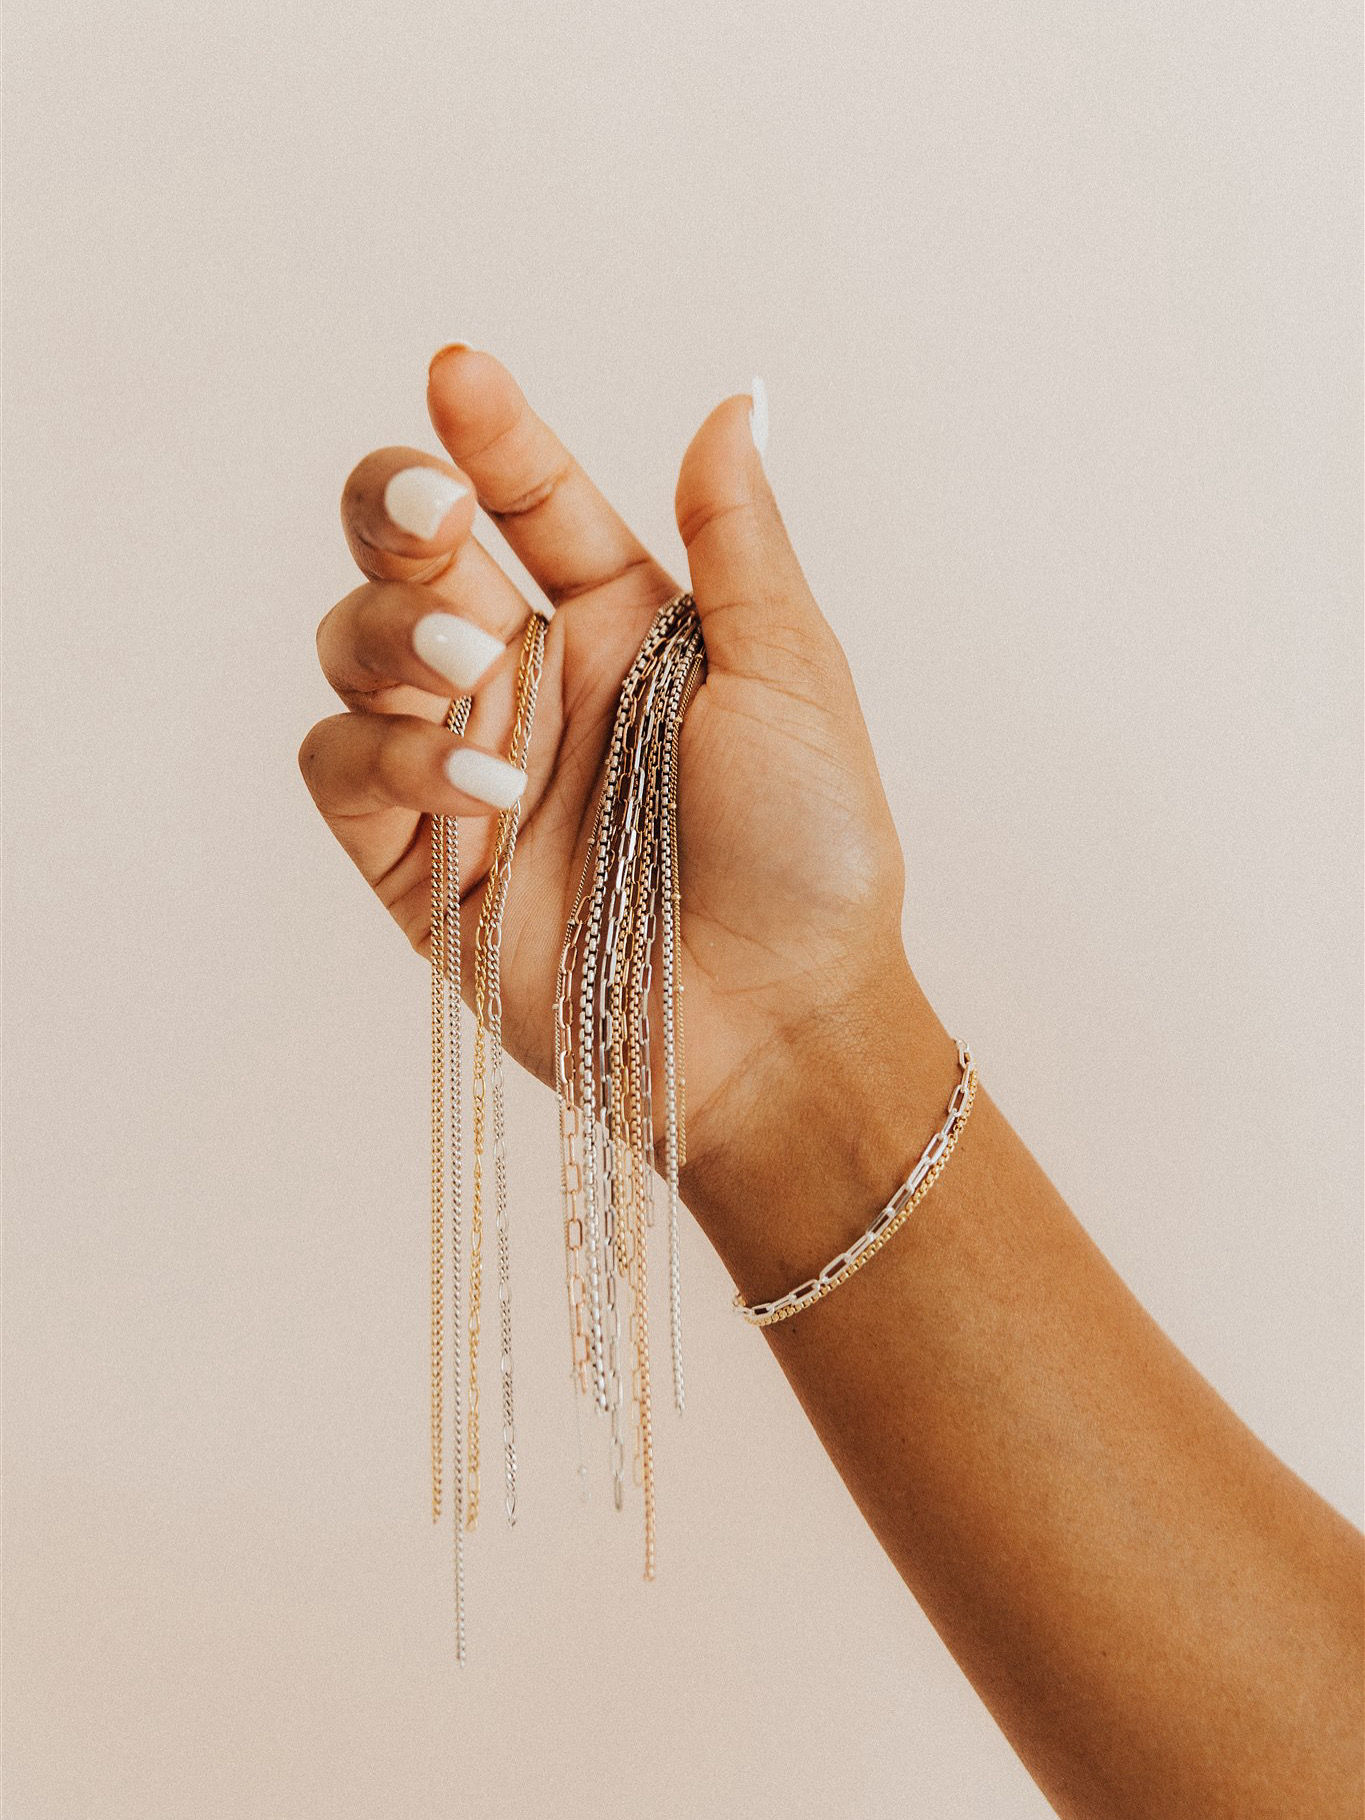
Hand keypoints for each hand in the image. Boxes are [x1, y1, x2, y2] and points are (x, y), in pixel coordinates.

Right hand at [299, 347, 937, 1204]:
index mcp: (620, 622)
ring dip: (393, 629)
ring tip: (475, 662)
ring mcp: (467, 762)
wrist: (781, 1021)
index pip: (529, 499)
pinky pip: (344, 767)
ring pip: (355, 646)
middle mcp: (532, 679)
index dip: (489, 432)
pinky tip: (482, 783)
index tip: (460, 373)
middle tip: (435, 516)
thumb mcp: (791, 674)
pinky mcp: (418, 860)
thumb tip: (733, 401)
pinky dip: (391, 754)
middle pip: (408, 554)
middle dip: (397, 510)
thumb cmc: (811, 849)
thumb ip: (738, 538)